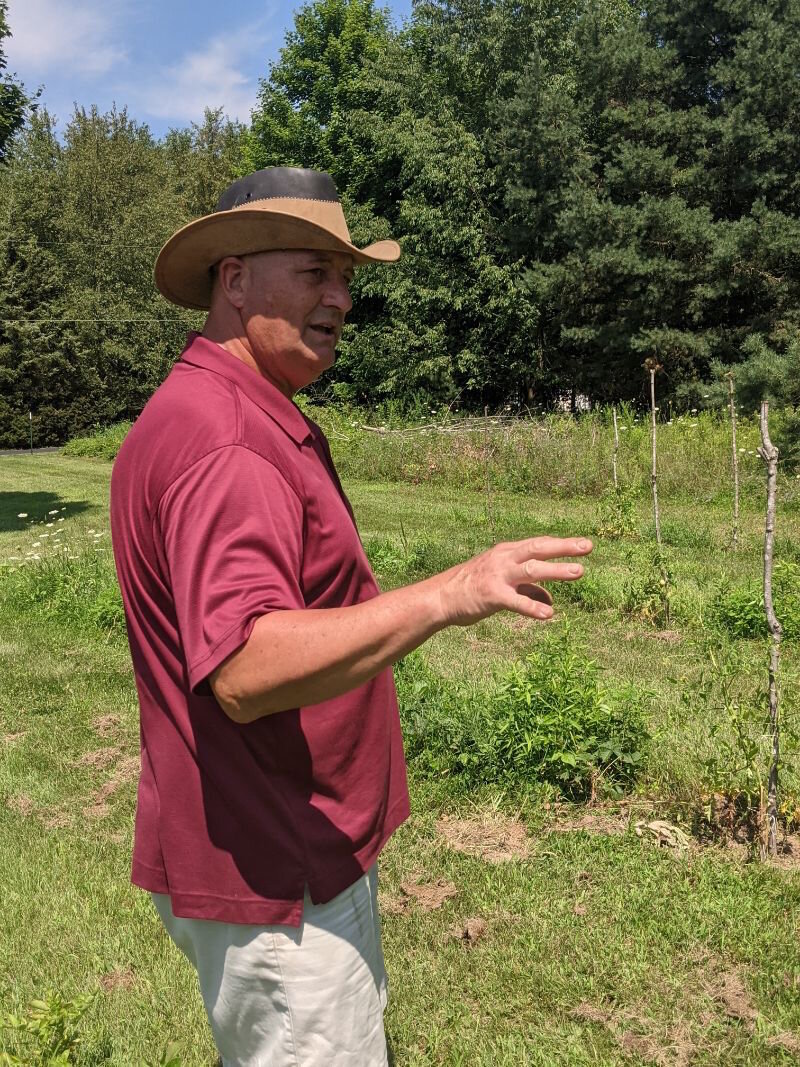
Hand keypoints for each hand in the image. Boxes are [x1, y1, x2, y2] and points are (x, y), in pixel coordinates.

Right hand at [436, 536, 592, 626]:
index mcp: (506, 552)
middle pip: (538, 548)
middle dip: (564, 547)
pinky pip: (516, 601)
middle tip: (588, 546)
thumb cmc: (473, 589)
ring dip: (557, 571)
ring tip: (580, 572)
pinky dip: (532, 607)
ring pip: (531, 570)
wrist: (441, 598)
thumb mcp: (502, 583)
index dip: (561, 543)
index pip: (538, 544)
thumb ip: (527, 589)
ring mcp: (497, 576)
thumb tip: (550, 602)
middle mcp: (504, 559)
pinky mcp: (491, 595)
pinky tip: (548, 615)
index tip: (584, 543)